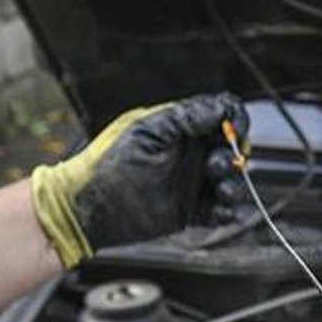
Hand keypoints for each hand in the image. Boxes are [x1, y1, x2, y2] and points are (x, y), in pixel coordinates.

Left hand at [30, 93, 247, 267]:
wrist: (86, 210)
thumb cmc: (103, 168)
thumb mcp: (143, 134)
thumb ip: (182, 120)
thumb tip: (216, 109)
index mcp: (177, 128)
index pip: (219, 114)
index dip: (234, 122)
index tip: (235, 134)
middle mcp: (187, 153)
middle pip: (230, 148)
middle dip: (232, 156)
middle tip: (213, 167)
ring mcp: (189, 182)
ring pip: (229, 180)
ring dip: (233, 185)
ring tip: (219, 192)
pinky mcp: (189, 210)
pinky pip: (219, 210)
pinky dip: (226, 211)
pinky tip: (221, 211)